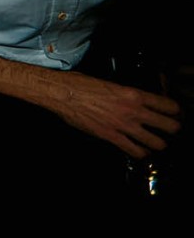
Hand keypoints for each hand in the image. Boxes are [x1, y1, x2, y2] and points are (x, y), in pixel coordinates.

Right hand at [44, 70, 180, 158]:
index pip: (169, 105)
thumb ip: (127, 95)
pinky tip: (139, 151)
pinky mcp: (111, 136)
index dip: (175, 111)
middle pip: (170, 126)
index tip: (174, 114)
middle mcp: (133, 110)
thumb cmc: (81, 84)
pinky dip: (141, 153)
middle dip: (172, 129)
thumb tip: (136, 101)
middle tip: (169, 130)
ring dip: (158, 144)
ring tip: (156, 143)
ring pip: (157, 143)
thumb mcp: (111, 84)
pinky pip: (135, 151)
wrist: (62, 93)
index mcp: (134, 94)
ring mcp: (123, 125)